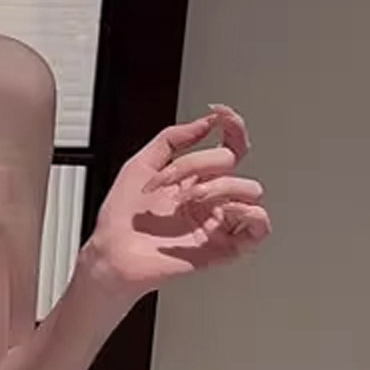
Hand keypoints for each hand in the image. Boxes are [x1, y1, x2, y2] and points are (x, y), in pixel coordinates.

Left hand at [80, 105, 270, 297]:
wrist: (110, 255)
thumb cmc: (120, 220)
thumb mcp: (140, 164)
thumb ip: (172, 138)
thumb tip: (205, 122)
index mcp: (193, 178)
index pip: (229, 146)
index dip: (232, 126)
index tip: (219, 114)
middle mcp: (209, 198)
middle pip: (231, 162)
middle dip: (199, 164)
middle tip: (169, 182)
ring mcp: (216, 222)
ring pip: (250, 191)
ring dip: (221, 187)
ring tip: (189, 200)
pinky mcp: (221, 248)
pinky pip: (259, 229)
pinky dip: (251, 214)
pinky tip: (225, 210)